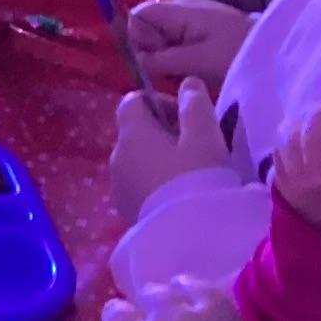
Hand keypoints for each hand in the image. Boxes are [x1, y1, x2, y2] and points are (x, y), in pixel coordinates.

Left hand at [112, 78, 232, 220]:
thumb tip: (188, 83)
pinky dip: (153, 182)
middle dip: (162, 132)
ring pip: (136, 159)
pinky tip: (179, 195)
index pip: (132, 101)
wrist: (188, 236)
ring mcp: (116, 185)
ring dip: (158, 158)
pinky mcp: (124, 209)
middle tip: (195, 146)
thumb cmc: (198, 178)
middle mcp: (116, 156)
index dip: (158, 101)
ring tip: (190, 173)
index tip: (185, 116)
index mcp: (131, 134)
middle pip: (134, 132)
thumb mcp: (204, 137)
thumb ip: (195, 105)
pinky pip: (137, 184)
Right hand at [129, 0, 250, 91]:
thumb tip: (137, 60)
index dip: (137, 38)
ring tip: (185, 69)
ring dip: (166, 52)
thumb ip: (162, 59)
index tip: (153, 60)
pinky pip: (177, 36)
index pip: (137, 16)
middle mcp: (182, 6)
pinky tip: (194, 64)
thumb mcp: (197, 61)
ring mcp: (194, 14)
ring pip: (161, 32)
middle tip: (171, 69)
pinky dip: (179, 51)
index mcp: (179, 10)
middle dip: (151, 47)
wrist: (279, 47)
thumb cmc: (236, 54)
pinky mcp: (204, 24)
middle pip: (147, 24)